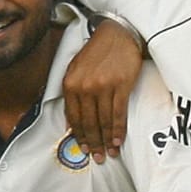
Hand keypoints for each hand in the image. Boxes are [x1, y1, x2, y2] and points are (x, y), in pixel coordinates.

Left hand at [62, 20, 144, 162]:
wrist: (117, 34)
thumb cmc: (97, 52)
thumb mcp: (75, 68)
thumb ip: (71, 93)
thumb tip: (70, 122)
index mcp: (70, 83)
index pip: (73, 117)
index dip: (79, 136)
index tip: (83, 148)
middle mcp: (84, 86)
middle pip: (88, 122)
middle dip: (93, 143)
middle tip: (97, 157)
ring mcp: (103, 87)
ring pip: (103, 121)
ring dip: (106, 140)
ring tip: (108, 153)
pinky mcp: (121, 85)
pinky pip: (118, 114)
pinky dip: (118, 130)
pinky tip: (117, 140)